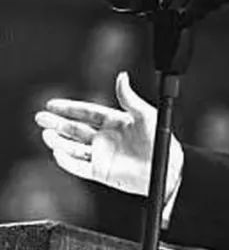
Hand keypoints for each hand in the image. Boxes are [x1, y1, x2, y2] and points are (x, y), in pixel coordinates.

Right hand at [33, 72, 182, 197]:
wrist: (168, 168)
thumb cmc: (160, 140)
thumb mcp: (145, 115)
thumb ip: (129, 98)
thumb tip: (122, 76)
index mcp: (115, 122)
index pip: (87, 112)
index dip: (69, 108)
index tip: (52, 104)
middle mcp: (106, 138)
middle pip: (75, 129)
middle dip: (57, 123)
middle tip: (40, 118)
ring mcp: (102, 155)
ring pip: (74, 147)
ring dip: (59, 141)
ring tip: (46, 135)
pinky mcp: (102, 172)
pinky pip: (79, 167)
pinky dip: (67, 161)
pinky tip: (57, 153)